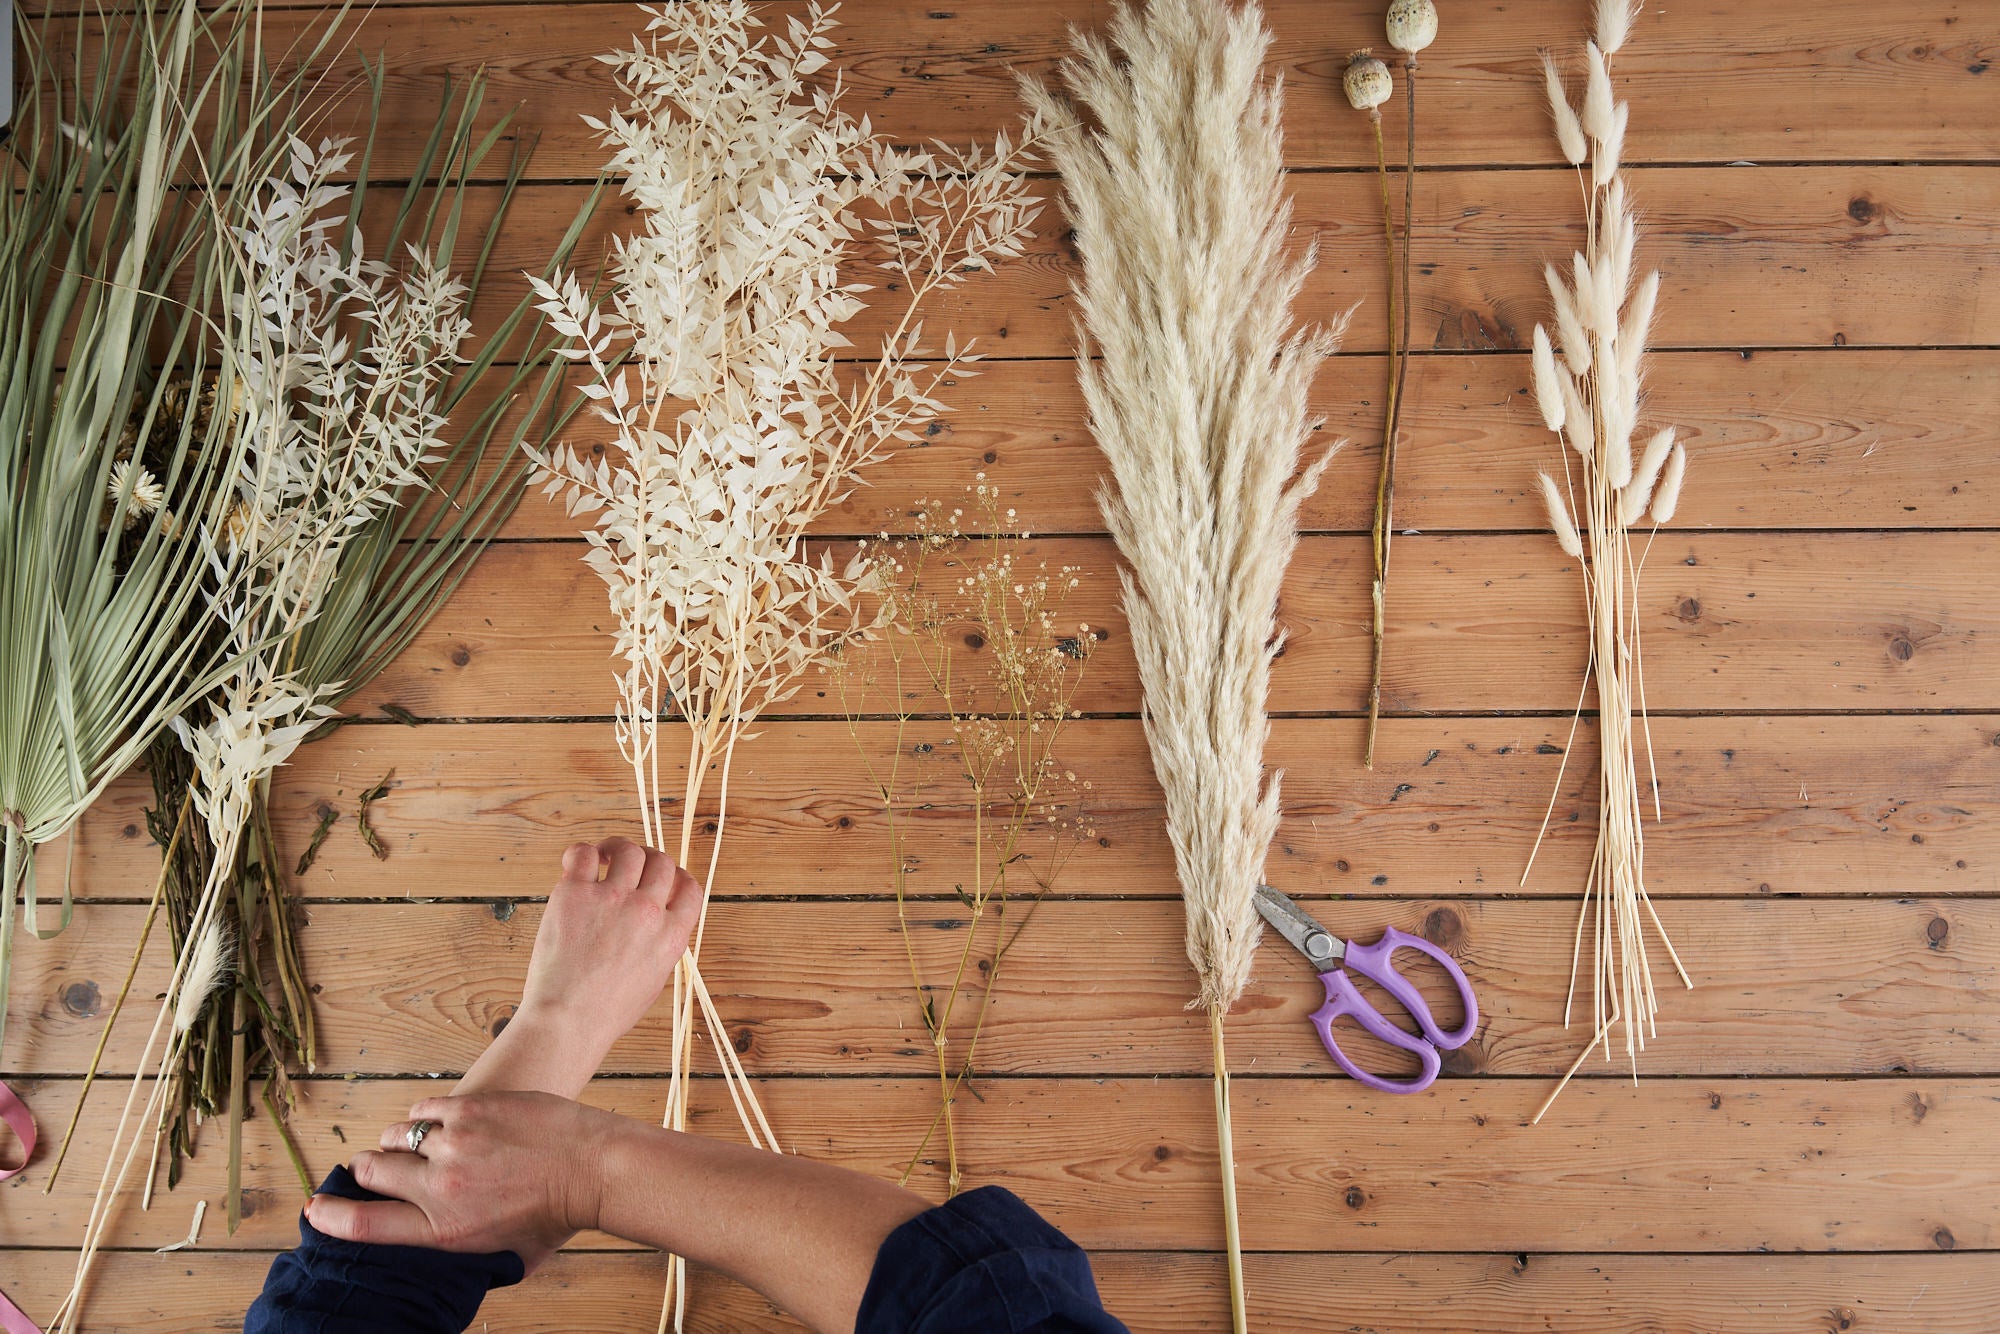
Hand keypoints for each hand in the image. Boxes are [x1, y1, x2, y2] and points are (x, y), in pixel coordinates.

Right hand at [307, 1091, 625, 1273]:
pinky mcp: (470, 1108)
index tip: (316, 1209)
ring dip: (400, 1142)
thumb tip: (438, 1263)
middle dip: (365, 1172)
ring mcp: (453, 1143)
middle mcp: (440, 1188)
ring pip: (396, 1136)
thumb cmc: (557, 1218)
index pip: (365, 1226)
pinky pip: (425, 1108)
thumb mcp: (506, 1260)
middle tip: (373, 1169)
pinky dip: (427, 1116)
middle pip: (371, 1174)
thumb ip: (466, 1261)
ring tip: (418, 1145)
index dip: (332, 1218)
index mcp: (444, 1232)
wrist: (595, 1167)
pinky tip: (442, 1123)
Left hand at [511, 837, 703, 1068]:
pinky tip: (581, 863)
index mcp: (672, 935)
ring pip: (629, 850)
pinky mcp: (575, 894)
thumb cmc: (606, 1012)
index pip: (689, 886)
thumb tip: (657, 926)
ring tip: (606, 856)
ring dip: (619, 848)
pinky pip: (584, 854)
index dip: (677, 877)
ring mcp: (613, 899)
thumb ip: (661, 947)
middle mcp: (648, 911)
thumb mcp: (654, 982)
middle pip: (662, 862)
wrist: (568, 1020)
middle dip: (649, 860)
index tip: (663, 879)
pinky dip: (584, 852)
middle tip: (632, 866)